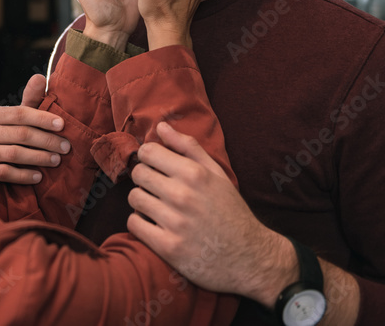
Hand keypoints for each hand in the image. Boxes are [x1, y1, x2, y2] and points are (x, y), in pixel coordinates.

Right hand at [0, 74, 70, 183]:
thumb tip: (40, 77)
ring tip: (56, 160)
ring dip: (38, 158)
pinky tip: (38, 176)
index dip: (42, 118)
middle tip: (65, 147)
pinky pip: (3, 173)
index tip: (62, 125)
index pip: (20, 114)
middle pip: (19, 134)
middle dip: (46, 140)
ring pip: (13, 154)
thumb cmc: (12, 135)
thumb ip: (31, 98)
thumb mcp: (21, 117)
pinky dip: (23, 175)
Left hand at [127, 123, 297, 306]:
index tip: (155, 167)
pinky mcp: (168, 247)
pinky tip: (156, 225)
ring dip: (142, 202)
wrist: (250, 257)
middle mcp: (183, 195)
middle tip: (157, 189)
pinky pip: (134, 224)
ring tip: (158, 208)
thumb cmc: (230, 211)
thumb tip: (160, 126)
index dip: (148, 158)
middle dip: (144, 179)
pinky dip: (141, 224)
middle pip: (138, 173)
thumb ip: (188, 146)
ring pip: (134, 198)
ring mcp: (174, 222)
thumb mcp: (216, 174)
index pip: (147, 152)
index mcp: (194, 173)